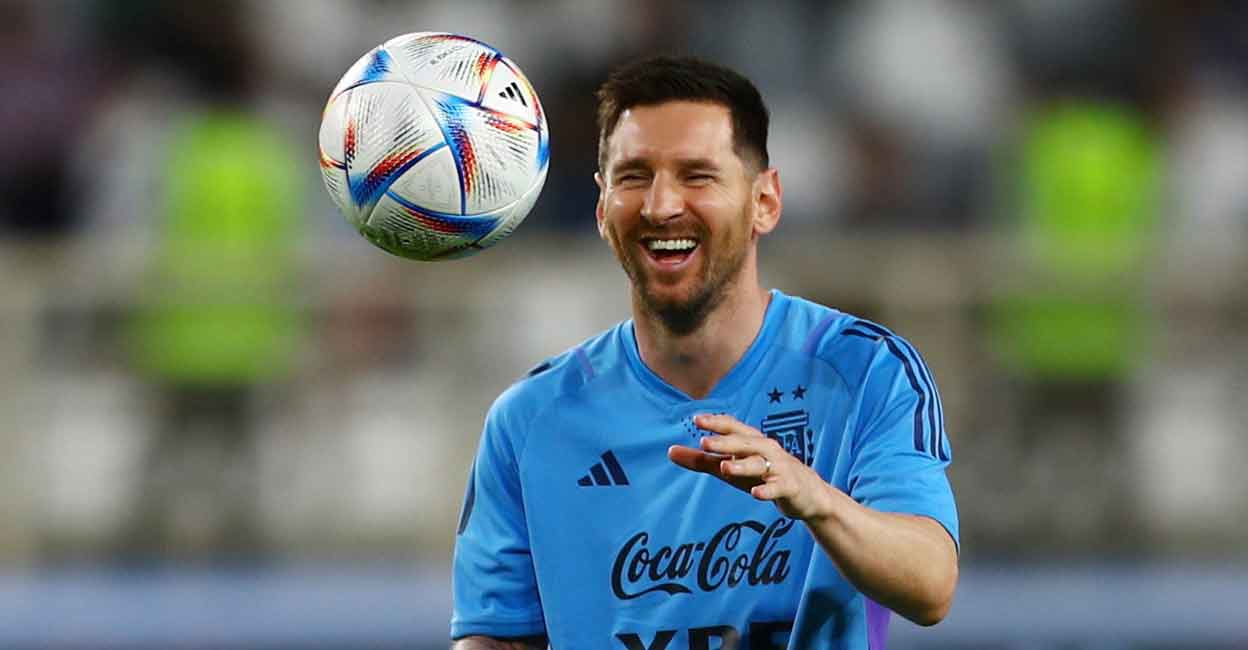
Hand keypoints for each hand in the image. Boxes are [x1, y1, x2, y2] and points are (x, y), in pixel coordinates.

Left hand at [668, 414, 829, 521]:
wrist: (807, 495)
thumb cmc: (764, 475)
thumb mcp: (731, 468)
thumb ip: (701, 461)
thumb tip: (669, 451)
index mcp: (752, 441)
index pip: (733, 427)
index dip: (716, 423)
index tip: (696, 419)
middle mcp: (766, 450)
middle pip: (744, 443)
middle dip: (725, 442)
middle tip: (704, 442)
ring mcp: (779, 468)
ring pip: (759, 464)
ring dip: (742, 465)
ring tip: (724, 468)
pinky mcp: (789, 487)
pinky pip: (777, 487)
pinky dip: (767, 490)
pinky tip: (756, 493)